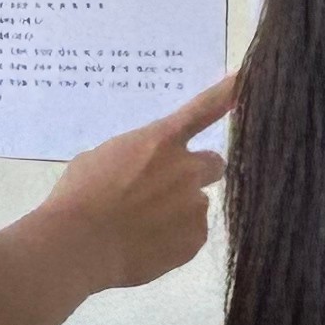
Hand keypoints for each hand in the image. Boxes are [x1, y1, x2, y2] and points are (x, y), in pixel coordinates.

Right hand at [28, 76, 232, 289]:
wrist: (79, 246)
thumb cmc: (79, 196)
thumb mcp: (100, 159)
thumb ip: (132, 158)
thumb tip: (140, 171)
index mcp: (160, 142)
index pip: (202, 110)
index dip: (226, 93)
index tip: (245, 78)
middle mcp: (186, 169)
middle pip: (214, 165)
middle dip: (196, 174)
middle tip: (168, 189)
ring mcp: (195, 206)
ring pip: (195, 205)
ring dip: (178, 211)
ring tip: (143, 227)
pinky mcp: (195, 239)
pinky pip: (190, 235)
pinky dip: (173, 240)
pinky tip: (146, 245)